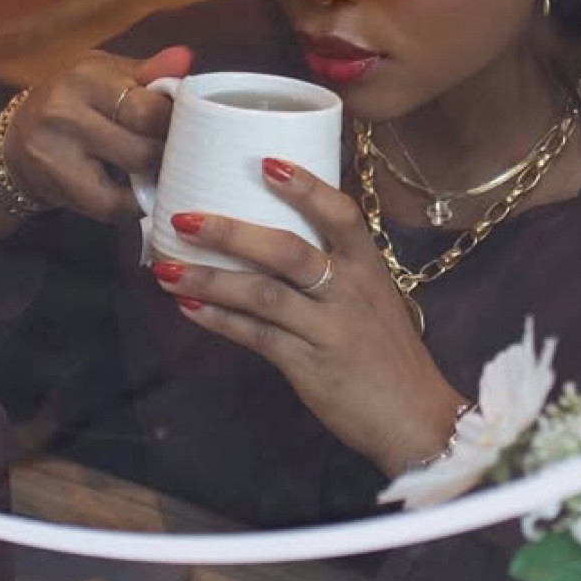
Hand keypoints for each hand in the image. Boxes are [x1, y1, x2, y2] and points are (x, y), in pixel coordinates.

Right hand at [0, 45, 192, 246]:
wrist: (19, 140)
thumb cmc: (77, 103)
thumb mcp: (107, 76)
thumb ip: (148, 73)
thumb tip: (185, 59)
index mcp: (85, 76)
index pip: (150, 107)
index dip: (177, 122)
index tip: (185, 126)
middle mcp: (65, 111)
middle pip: (145, 144)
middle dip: (168, 151)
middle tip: (175, 151)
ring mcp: (58, 152)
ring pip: (134, 174)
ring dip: (154, 175)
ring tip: (156, 167)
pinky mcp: (59, 187)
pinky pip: (115, 205)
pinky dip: (133, 202)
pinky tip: (134, 189)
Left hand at [147, 157, 465, 478]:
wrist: (416, 418)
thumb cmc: (391, 357)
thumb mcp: (376, 302)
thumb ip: (336, 274)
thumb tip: (274, 248)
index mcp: (369, 268)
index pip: (340, 214)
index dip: (304, 186)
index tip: (264, 162)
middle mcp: (350, 292)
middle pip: (286, 249)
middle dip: (229, 231)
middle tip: (183, 219)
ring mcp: (329, 329)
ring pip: (261, 294)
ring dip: (208, 278)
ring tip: (164, 268)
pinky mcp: (310, 365)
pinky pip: (256, 336)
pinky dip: (218, 319)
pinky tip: (188, 307)